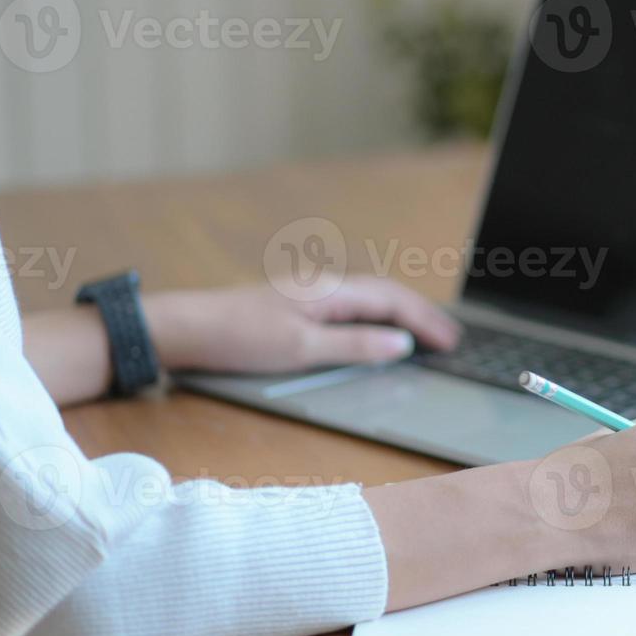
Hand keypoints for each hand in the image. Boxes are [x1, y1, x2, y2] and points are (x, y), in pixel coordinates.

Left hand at [144, 276, 461, 374]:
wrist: (184, 329)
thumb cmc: (238, 338)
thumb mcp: (301, 348)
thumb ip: (354, 346)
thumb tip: (401, 344)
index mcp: (330, 291)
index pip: (392, 300)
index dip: (426, 321)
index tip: (451, 342)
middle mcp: (324, 286)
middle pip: (386, 294)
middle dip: (421, 314)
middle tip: (450, 338)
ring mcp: (309, 294)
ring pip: (369, 299)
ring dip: (401, 314)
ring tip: (425, 334)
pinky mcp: (296, 306)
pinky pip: (351, 307)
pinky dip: (377, 318)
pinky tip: (377, 332)